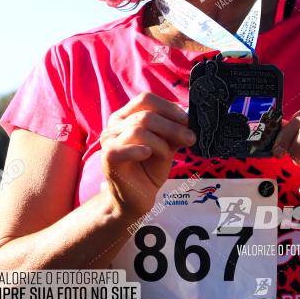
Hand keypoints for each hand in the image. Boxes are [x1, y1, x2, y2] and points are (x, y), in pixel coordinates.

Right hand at [100, 92, 195, 216]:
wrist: (135, 199)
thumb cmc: (149, 170)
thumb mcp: (166, 146)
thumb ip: (173, 132)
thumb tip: (188, 118)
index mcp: (126, 116)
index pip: (146, 99)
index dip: (169, 108)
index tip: (188, 120)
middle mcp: (114, 125)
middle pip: (146, 115)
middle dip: (173, 126)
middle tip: (191, 138)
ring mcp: (109, 140)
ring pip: (139, 129)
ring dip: (161, 141)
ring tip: (170, 154)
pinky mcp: (108, 158)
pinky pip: (126, 147)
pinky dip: (141, 149)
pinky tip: (149, 154)